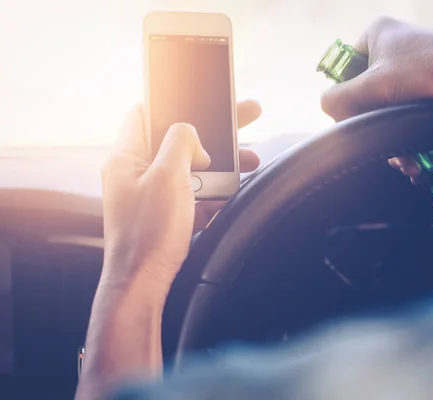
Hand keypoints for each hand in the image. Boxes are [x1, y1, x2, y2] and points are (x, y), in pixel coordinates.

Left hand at [100, 100, 261, 289]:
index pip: (143, 112)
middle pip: (177, 139)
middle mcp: (136, 172)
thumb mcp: (167, 176)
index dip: (170, 99)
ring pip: (190, 168)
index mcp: (126, 156)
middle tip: (245, 117)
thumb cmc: (148, 232)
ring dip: (220, 165)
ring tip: (251, 162)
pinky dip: (213, 191)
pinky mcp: (165, 214)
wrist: (144, 284)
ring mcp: (151, 194)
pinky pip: (193, 193)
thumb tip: (192, 134)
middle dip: (213, 132)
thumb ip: (181, 143)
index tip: (199, 92)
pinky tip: (235, 192)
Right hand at [320, 17, 432, 183]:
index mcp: (375, 35)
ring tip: (409, 165)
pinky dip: (410, 140)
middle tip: (389, 155)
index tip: (358, 126)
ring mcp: (414, 67)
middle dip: (376, 132)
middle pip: (365, 100)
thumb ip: (338, 98)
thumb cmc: (429, 73)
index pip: (342, 74)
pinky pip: (409, 116)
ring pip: (388, 114)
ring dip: (395, 144)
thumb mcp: (373, 86)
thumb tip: (326, 108)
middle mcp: (393, 47)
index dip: (346, 105)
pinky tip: (418, 164)